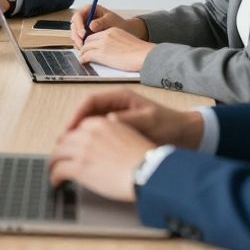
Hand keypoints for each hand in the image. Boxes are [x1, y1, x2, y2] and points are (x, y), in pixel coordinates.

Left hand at [48, 114, 154, 201]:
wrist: (149, 171)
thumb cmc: (145, 159)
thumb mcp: (128, 136)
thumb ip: (112, 136)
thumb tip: (105, 147)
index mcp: (101, 124)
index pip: (78, 129)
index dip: (72, 140)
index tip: (70, 147)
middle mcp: (89, 134)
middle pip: (65, 141)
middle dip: (61, 151)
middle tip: (58, 160)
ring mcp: (82, 150)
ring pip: (58, 154)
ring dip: (54, 163)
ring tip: (53, 171)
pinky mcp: (79, 167)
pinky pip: (58, 170)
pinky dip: (54, 176)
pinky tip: (56, 181)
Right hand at [63, 89, 203, 148]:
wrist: (185, 134)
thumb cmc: (169, 124)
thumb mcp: (149, 120)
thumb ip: (128, 120)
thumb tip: (107, 122)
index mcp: (120, 96)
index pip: (90, 101)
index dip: (76, 115)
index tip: (69, 130)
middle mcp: (114, 105)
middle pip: (86, 112)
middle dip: (74, 126)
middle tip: (64, 143)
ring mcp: (115, 116)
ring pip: (90, 123)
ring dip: (80, 135)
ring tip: (72, 149)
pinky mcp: (118, 129)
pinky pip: (99, 133)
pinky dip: (90, 141)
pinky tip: (87, 153)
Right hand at [70, 5, 146, 48]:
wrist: (125, 32)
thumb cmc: (119, 23)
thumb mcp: (111, 21)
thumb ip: (101, 22)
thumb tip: (91, 25)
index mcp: (90, 10)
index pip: (78, 15)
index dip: (78, 24)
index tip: (83, 33)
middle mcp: (85, 18)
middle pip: (74, 25)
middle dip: (76, 35)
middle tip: (81, 43)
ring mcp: (84, 27)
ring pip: (75, 33)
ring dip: (77, 41)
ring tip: (83, 48)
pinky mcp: (85, 35)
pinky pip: (79, 40)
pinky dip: (80, 45)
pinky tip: (85, 49)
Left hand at [77, 26, 153, 70]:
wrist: (144, 55)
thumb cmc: (140, 52)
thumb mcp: (127, 41)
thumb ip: (118, 42)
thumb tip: (115, 50)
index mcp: (113, 30)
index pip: (97, 34)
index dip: (91, 41)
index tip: (90, 46)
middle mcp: (106, 35)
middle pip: (89, 39)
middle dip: (85, 46)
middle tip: (83, 52)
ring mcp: (102, 44)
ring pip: (85, 47)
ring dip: (82, 53)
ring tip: (82, 57)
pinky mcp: (101, 54)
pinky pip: (87, 55)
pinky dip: (83, 58)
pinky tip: (83, 62)